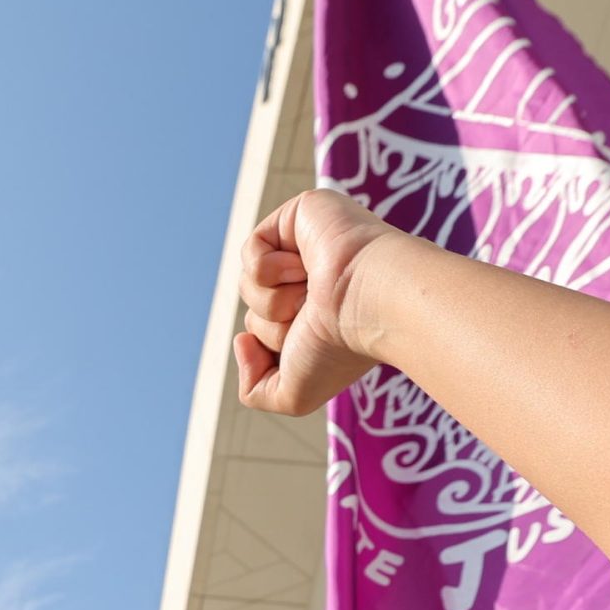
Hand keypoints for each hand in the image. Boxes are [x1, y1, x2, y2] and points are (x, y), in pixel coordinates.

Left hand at [233, 189, 406, 416]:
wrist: (368, 303)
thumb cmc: (340, 348)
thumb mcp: (293, 395)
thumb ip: (255, 391)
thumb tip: (240, 341)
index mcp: (316, 318)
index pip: (261, 334)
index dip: (272, 346)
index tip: (309, 343)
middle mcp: (313, 283)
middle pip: (252, 311)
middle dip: (273, 323)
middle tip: (315, 313)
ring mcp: (307, 248)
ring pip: (248, 283)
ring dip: (272, 298)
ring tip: (313, 290)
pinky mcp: (300, 215)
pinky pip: (250, 250)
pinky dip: (268, 268)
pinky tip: (304, 265)